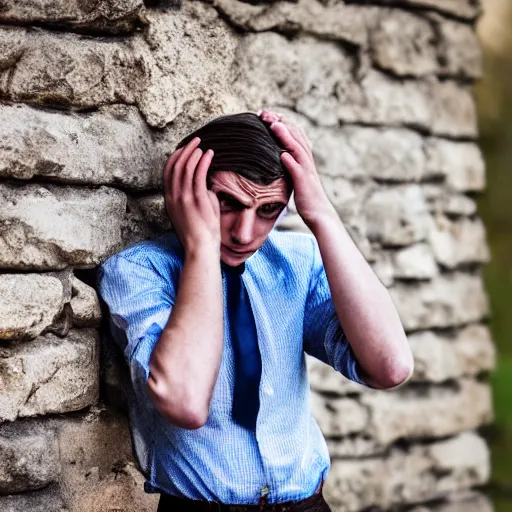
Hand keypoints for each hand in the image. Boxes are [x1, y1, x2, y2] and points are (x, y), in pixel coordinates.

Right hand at [163, 138, 220, 255]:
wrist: (200, 248)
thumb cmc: (200, 232)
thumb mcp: (193, 211)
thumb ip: (197, 195)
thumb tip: (206, 184)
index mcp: (170, 200)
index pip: (168, 172)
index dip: (176, 157)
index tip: (185, 149)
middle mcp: (173, 197)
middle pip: (175, 166)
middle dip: (185, 150)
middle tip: (195, 141)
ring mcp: (184, 198)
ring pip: (186, 168)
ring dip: (194, 154)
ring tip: (203, 146)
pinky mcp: (196, 200)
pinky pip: (198, 174)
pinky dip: (203, 161)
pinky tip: (209, 155)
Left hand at [259, 110, 335, 228]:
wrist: (320, 215)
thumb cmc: (306, 198)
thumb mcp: (295, 178)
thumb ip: (289, 166)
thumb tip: (278, 156)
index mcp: (304, 159)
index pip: (294, 135)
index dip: (281, 123)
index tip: (266, 115)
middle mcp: (307, 161)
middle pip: (296, 136)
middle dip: (281, 123)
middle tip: (266, 113)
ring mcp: (307, 172)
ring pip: (298, 149)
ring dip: (286, 137)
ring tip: (274, 125)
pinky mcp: (304, 183)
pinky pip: (297, 170)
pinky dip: (290, 161)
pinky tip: (281, 154)